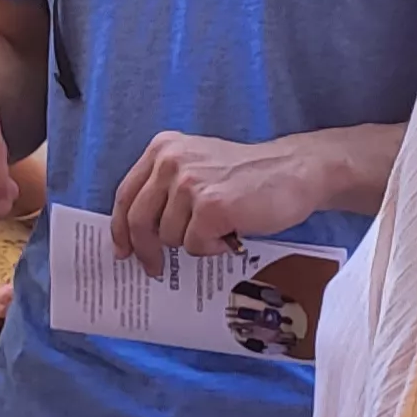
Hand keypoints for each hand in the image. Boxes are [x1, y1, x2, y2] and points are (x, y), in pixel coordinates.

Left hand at [111, 132, 312, 274]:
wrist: (295, 171)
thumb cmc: (247, 176)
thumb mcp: (197, 167)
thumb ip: (167, 189)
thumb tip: (137, 233)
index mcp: (163, 148)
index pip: (126, 194)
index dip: (120, 228)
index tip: (123, 250)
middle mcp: (171, 161)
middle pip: (137, 220)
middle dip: (145, 251)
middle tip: (155, 268)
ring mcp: (190, 184)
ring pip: (169, 237)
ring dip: (194, 243)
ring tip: (220, 229)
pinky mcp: (211, 207)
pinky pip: (196, 245)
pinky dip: (213, 247)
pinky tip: (232, 233)